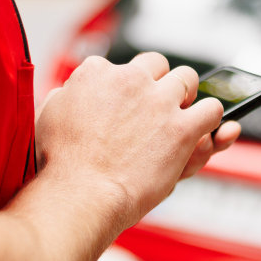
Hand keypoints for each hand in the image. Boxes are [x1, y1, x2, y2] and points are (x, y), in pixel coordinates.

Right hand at [35, 52, 229, 236]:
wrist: (80, 195)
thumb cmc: (61, 164)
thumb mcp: (48, 118)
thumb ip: (64, 97)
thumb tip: (67, 92)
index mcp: (95, 72)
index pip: (120, 66)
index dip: (126, 87)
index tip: (125, 104)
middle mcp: (129, 79)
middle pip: (158, 65)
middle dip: (160, 83)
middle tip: (159, 106)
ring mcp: (159, 101)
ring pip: (188, 80)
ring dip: (187, 97)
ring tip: (182, 116)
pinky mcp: (181, 128)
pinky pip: (212, 110)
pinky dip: (211, 118)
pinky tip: (204, 129)